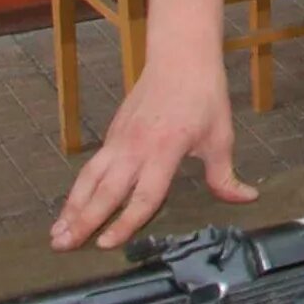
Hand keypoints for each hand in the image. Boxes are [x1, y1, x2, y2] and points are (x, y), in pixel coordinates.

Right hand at [52, 51, 256, 250]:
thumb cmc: (203, 95)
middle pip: (105, 191)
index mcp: (165, 150)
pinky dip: (78, 189)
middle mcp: (136, 147)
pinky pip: (92, 167)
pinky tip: (69, 206)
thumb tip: (247, 198)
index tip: (106, 244)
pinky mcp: (113, 133)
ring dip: (71, 207)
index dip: (125, 223)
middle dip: (83, 221)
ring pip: (90, 179)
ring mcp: (120, 139)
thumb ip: (224, 175)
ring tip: (56, 233)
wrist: (181, 56)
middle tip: (62, 246)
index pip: (143, 196)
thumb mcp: (220, 136)